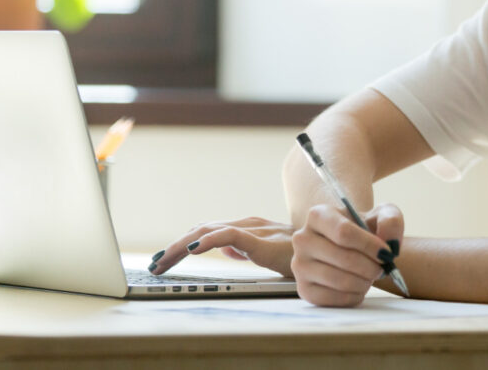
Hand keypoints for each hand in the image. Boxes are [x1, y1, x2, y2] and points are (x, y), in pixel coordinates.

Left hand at [149, 216, 294, 276]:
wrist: (335, 250)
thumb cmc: (304, 252)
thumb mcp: (268, 252)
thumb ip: (247, 249)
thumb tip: (225, 249)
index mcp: (247, 228)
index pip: (206, 231)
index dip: (181, 243)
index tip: (161, 260)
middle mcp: (248, 224)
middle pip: (202, 230)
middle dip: (174, 247)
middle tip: (152, 264)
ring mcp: (256, 229)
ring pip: (210, 231)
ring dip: (182, 245)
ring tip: (162, 260)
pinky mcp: (265, 241)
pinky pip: (232, 236)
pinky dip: (209, 240)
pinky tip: (193, 249)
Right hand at [291, 202, 403, 306]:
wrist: (351, 248)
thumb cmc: (366, 230)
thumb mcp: (382, 215)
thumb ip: (391, 221)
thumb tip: (389, 243)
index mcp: (318, 215)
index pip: (344, 232)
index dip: (369, 246)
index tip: (386, 253)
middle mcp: (302, 238)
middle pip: (343, 258)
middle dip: (370, 267)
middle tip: (382, 268)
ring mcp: (299, 265)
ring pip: (339, 280)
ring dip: (364, 282)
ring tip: (371, 276)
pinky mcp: (303, 289)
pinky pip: (332, 299)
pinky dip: (353, 296)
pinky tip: (359, 287)